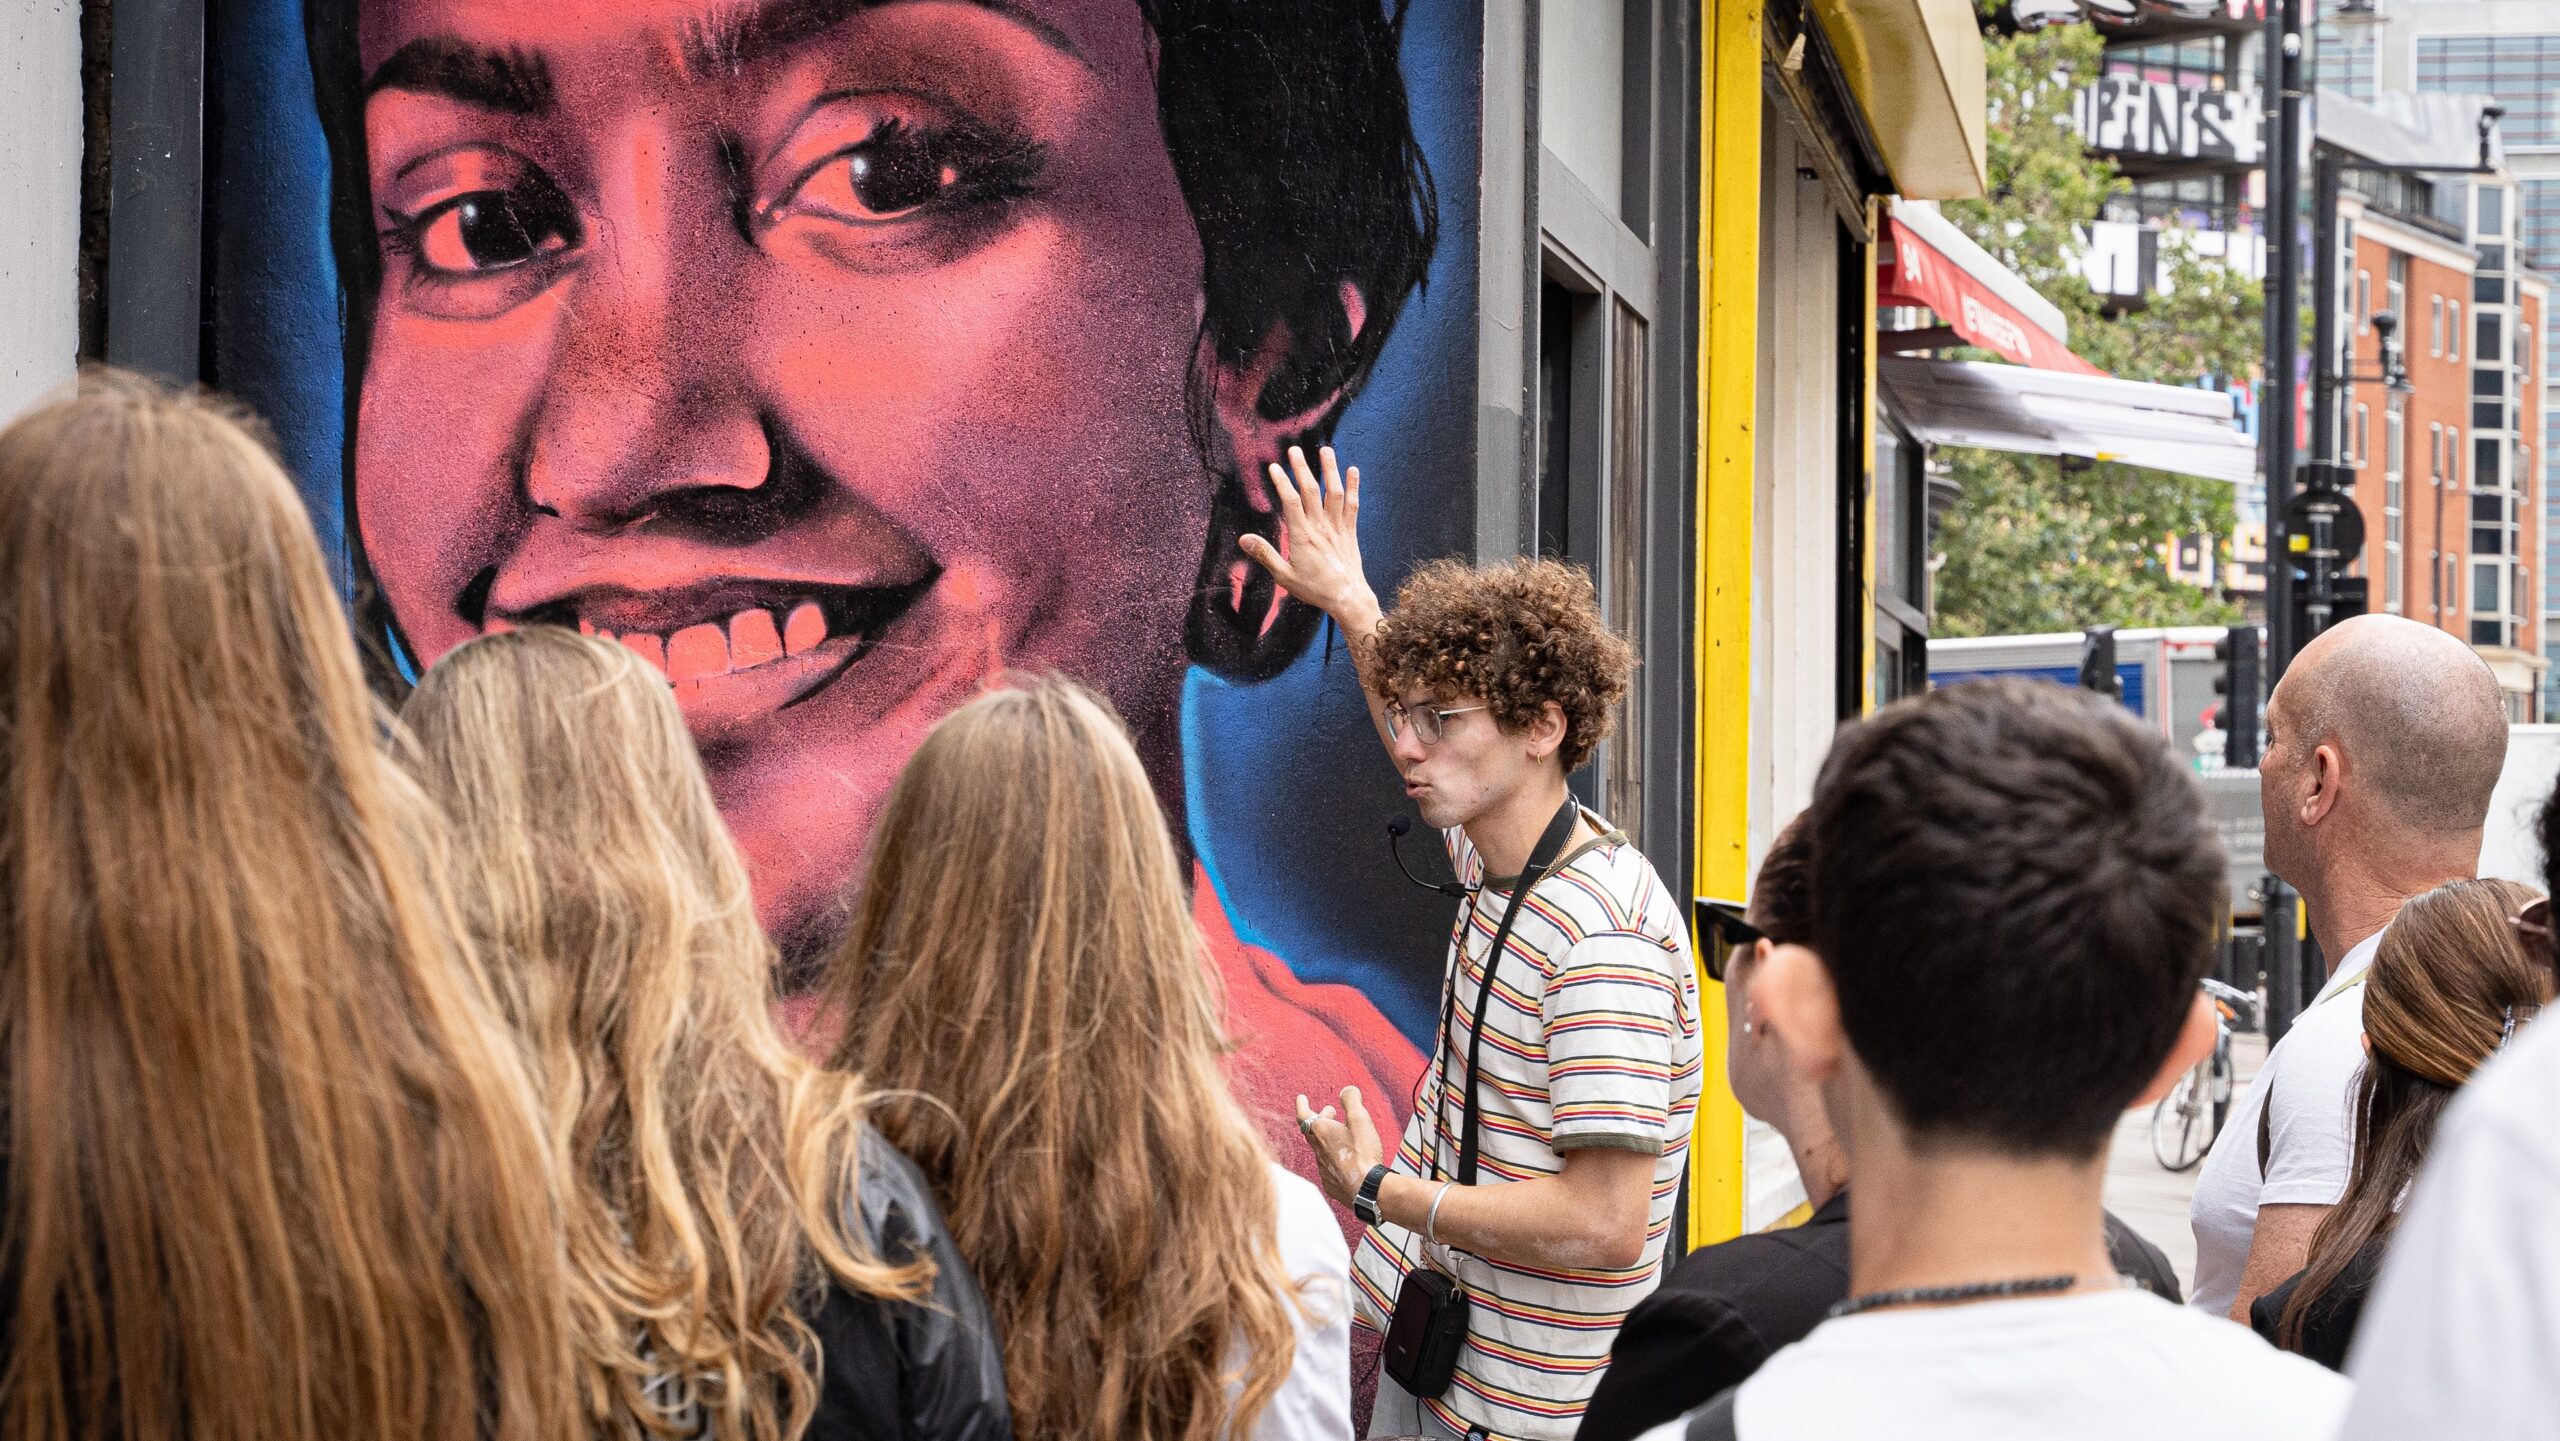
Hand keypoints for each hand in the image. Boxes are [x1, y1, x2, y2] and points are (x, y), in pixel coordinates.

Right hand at [1236, 446, 1379, 628]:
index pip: (1290, 501)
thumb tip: (1243, 539)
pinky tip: (1353, 470)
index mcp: (1302, 536)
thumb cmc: (1314, 589)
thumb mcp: (1284, 576)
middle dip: (1302, 468)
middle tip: (1294, 450)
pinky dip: (1353, 487)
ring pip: (1334, 493)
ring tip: (1326, 450)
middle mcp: (1320, 527)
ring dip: (1330, 470)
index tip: (1274, 467)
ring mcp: (1337, 527)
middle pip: (1310, 491)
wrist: (1347, 597)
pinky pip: (1352, 505)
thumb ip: (1265, 554)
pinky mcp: (1350, 531)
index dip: (1282, 482)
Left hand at [1296, 1086, 1385, 1210]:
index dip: (1301, 1105)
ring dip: (1327, 1138)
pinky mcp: (1331, 1184)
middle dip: (1320, 1118)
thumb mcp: (1360, 1119)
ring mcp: (1323, 1168)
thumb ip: (1351, 1101)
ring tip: (1340, 1134)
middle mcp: (1318, 1150)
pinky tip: (1344, 1159)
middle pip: (1312, 1131)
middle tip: (1329, 1111)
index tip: (1301, 1098)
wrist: (1367, 1190)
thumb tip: (1346, 1091)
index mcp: (1321, 1132)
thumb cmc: (1363, 1153)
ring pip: (1320, 1149)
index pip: (1303, 1115)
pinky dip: (1334, 1157)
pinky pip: (1328, 1167)